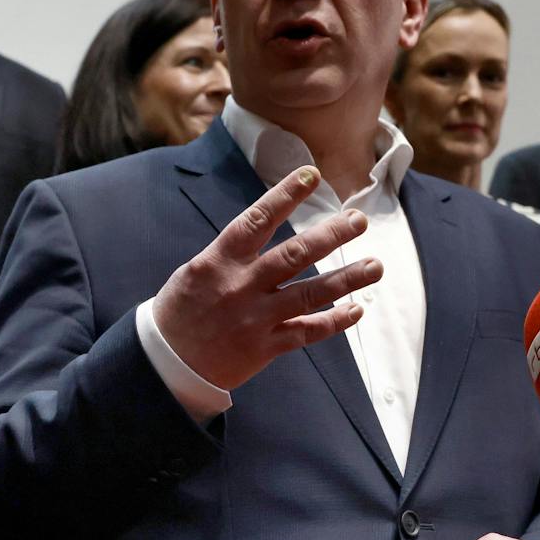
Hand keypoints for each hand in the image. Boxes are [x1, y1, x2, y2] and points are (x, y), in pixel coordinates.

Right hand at [151, 166, 376, 390]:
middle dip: (331, 236)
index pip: (257, 220)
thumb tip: (267, 228)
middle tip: (359, 220)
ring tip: (375, 265)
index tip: (312, 174)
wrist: (164, 365)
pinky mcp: (265, 348)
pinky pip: (307, 331)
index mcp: (219, 261)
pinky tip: (357, 309)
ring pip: (310, 294)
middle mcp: (241, 286)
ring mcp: (255, 318)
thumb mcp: (197, 271)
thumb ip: (233, 253)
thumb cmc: (180, 311)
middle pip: (294, 255)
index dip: (285, 195)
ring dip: (347, 279)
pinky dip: (334, 321)